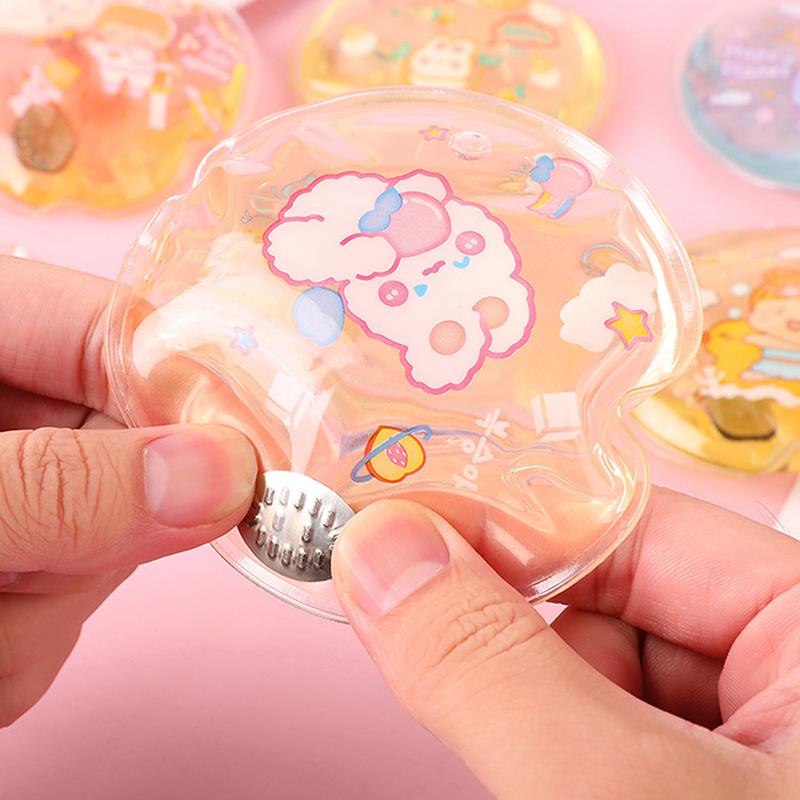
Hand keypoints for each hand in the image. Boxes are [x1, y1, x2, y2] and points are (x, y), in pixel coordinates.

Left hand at [0, 256, 256, 725]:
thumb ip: (59, 487)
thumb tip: (228, 477)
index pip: (136, 336)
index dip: (196, 403)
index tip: (243, 481)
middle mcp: (14, 401)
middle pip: (139, 459)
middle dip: (93, 541)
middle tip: (10, 579)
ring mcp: (24, 482)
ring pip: (108, 553)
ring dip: (33, 615)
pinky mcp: (21, 552)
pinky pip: (66, 609)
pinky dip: (13, 649)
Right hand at [333, 487, 799, 798]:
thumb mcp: (621, 794)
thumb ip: (496, 667)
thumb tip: (377, 547)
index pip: (635, 525)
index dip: (509, 525)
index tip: (393, 526)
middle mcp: (790, 668)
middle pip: (610, 600)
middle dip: (517, 632)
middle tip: (419, 638)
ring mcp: (754, 735)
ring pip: (597, 674)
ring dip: (533, 704)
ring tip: (530, 763)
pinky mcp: (705, 779)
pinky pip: (608, 732)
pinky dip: (556, 750)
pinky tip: (536, 774)